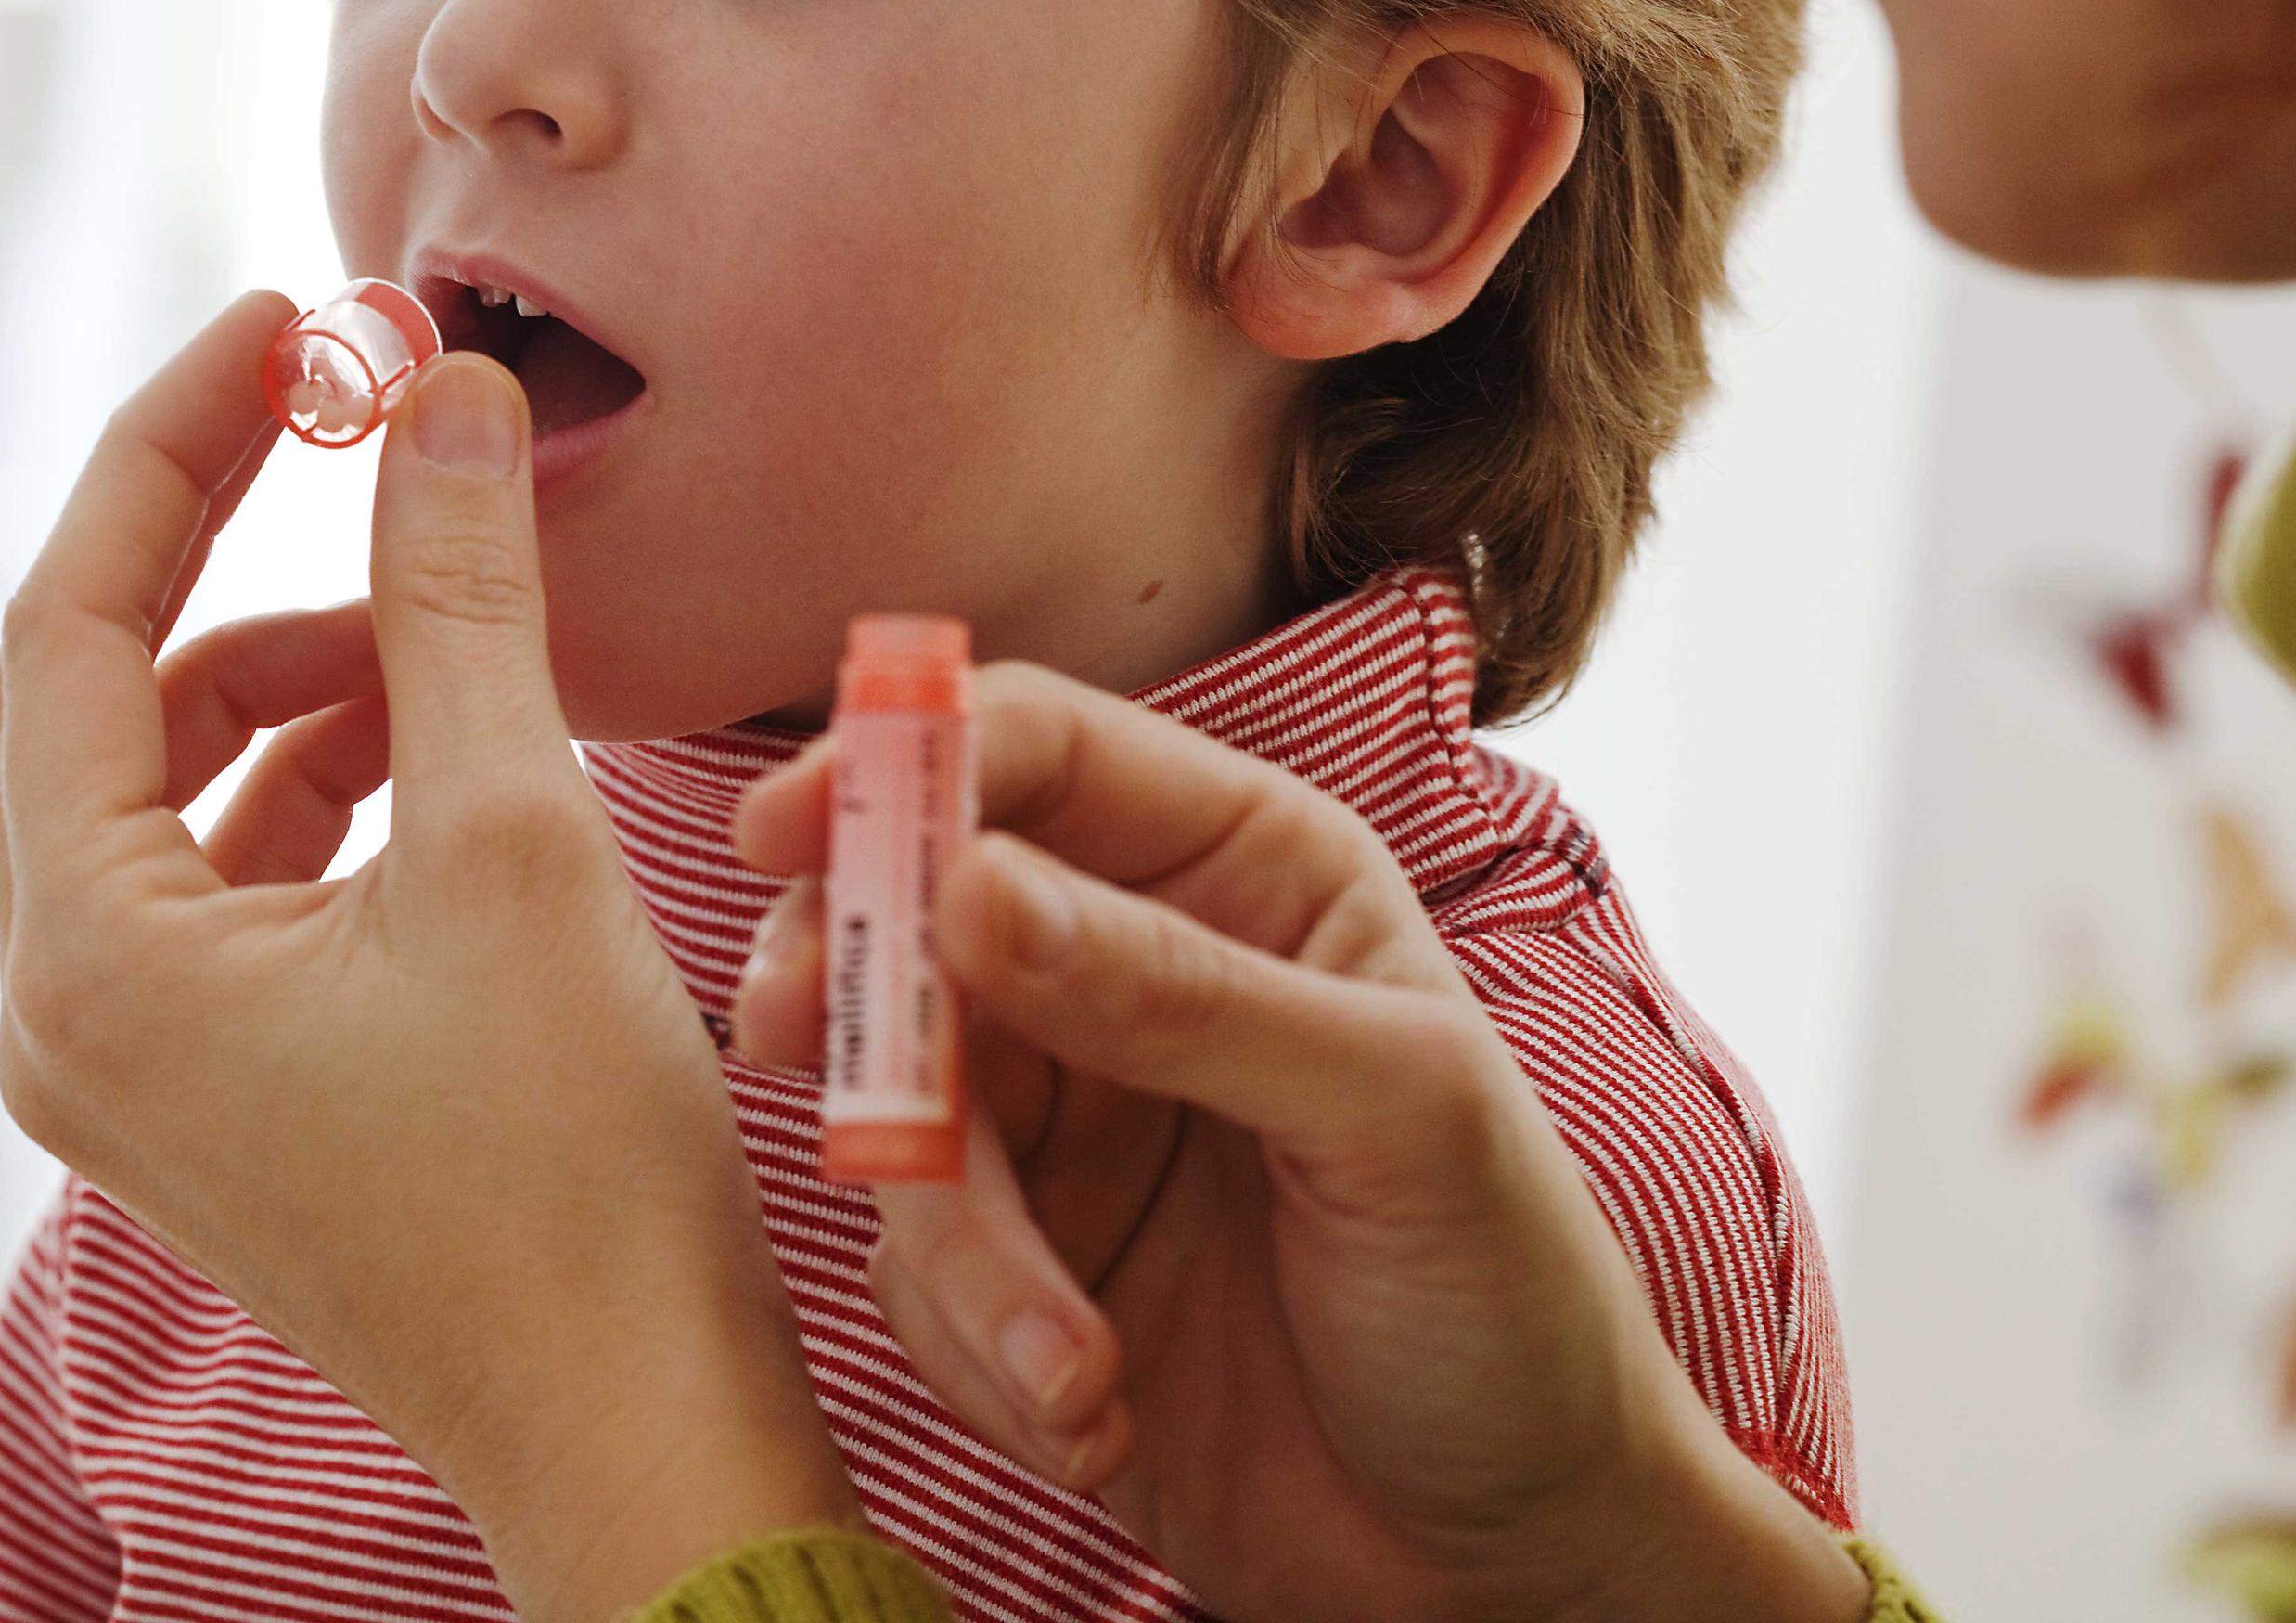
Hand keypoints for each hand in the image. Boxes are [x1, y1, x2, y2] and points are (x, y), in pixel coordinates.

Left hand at [0, 293, 856, 1622]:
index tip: (282, 325)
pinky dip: (319, 784)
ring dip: (290, 672)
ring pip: (165, 789)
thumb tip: (440, 396)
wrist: (640, 1435)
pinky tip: (441, 745)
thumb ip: (457, 599)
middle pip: (93, 700)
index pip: (68, 625)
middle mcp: (68, 1017)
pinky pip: (226, 880)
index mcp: (90, 958)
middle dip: (220, 544)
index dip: (167, 446)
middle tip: (349, 416)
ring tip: (442, 620)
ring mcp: (135, 1069)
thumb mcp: (515, 842)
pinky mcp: (220, 1095)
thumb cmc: (579, 1180)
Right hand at [731, 665, 1867, 1622]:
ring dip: (965, 1257)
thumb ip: (1179, 992)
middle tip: (795, 1043)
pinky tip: (1094, 1418)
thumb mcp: (1389, 1115)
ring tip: (1076, 1375)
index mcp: (1245, 869)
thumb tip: (969, 888)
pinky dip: (985, 1353)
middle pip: (916, 919)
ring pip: (901, 1117)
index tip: (786, 830)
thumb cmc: (1509, 1296)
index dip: (902, 766)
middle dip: (857, 997)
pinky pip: (914, 1272)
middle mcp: (1135, 966)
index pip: (1038, 754)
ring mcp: (1067, 1115)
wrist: (1506, 1556)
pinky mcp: (1019, 1258)